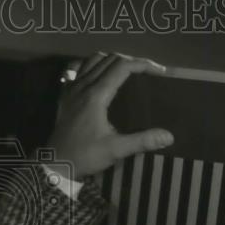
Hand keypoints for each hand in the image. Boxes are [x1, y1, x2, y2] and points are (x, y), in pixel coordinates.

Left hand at [45, 52, 174, 178]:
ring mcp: (70, 88)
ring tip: (125, 71)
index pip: (123, 66)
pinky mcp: (64, 95)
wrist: (55, 165)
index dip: (144, 64)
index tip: (159, 72)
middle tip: (146, 73)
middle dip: (131, 60)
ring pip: (92, 60)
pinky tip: (97, 75)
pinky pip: (76, 70)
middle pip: (110, 59)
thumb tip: (169, 136)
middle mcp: (83, 86)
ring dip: (111, 60)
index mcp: (96, 95)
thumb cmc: (84, 156)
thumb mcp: (115, 150)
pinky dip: (90, 66)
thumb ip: (142, 140)